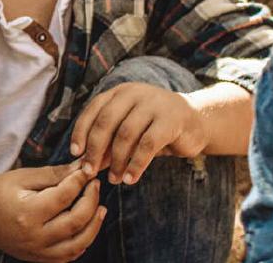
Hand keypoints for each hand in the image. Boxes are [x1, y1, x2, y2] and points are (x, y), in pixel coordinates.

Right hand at [0, 164, 106, 261]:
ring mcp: (37, 251)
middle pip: (76, 220)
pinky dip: (83, 242)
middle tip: (95, 186)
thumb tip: (81, 167)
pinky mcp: (39, 258)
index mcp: (26, 212)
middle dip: (92, 200)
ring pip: (79, 243)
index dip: (80, 181)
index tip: (87, 170)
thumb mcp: (21, 178)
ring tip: (101, 208)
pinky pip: (69, 256)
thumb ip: (53, 174)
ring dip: (95, 225)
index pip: (64, 196)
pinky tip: (87, 227)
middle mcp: (33, 235)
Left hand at [69, 82, 207, 184]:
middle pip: (105, 122)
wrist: (198, 123)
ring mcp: (154, 103)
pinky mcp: (172, 119)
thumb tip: (85, 163)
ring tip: (114, 179)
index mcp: (119, 93)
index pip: (93, 111)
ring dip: (116, 161)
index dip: (80, 132)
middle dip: (95, 149)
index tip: (75, 154)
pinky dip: (136, 164)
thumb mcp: (129, 132)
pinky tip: (130, 178)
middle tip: (90, 171)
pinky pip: (147, 145)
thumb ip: (109, 142)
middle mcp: (134, 93)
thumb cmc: (155, 129)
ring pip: (126, 134)